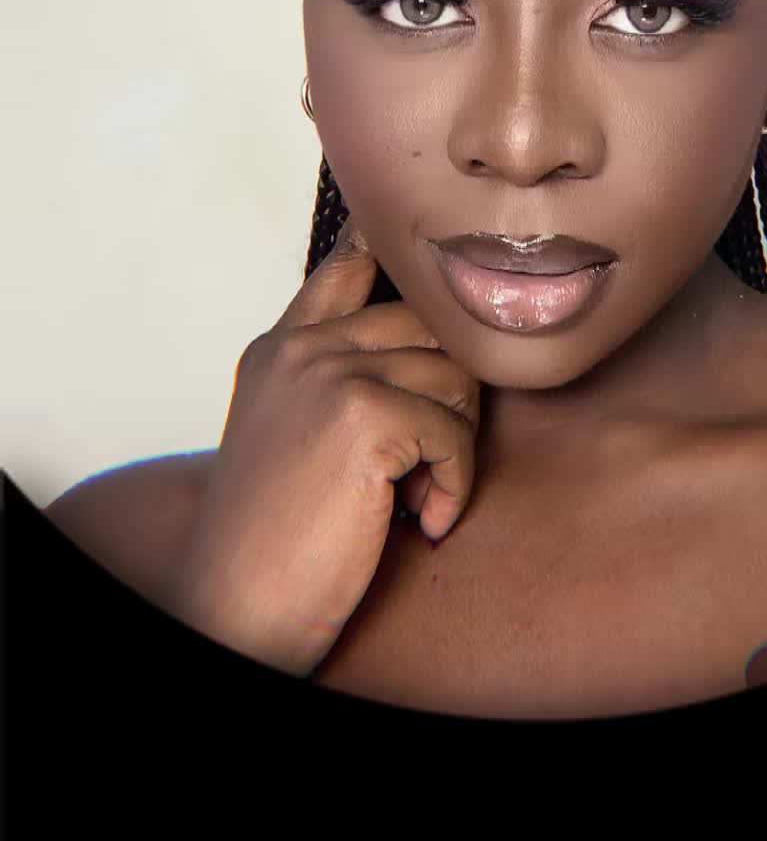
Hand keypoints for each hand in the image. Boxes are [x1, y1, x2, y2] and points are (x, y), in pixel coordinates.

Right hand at [172, 217, 480, 675]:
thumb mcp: (293, 439)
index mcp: (279, 349)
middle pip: (429, 324)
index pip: (345, 267)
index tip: (413, 228)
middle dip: (452, 396)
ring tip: (414, 500)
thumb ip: (340, 384)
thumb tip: (432, 349)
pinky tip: (421, 522)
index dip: (386, 243)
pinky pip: (456, 431)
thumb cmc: (275, 544)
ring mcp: (328, 373)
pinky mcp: (362, 414)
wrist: (235, 612)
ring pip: (455, 376)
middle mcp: (301, 348)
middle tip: (426, 468)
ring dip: (455, 448)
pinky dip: (454, 485)